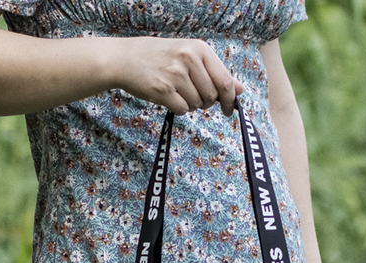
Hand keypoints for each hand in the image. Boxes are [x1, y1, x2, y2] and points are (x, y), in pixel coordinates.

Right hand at [112, 38, 243, 115]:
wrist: (125, 59)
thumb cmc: (160, 57)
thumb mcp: (190, 57)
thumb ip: (215, 73)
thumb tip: (240, 90)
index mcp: (199, 49)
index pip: (224, 81)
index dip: (230, 100)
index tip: (230, 109)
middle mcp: (188, 59)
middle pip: (211, 96)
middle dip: (205, 102)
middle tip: (192, 94)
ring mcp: (175, 74)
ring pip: (196, 105)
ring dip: (190, 104)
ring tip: (177, 91)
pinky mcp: (163, 90)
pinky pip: (182, 110)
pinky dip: (178, 109)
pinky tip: (169, 97)